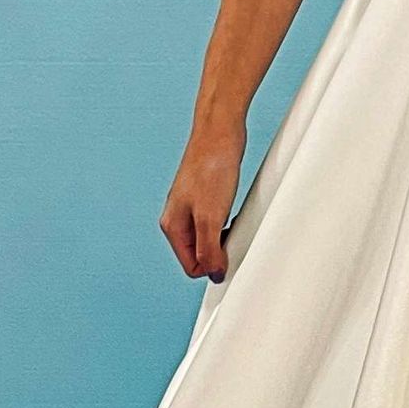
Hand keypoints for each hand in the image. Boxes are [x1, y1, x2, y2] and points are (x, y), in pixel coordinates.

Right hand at [159, 120, 246, 280]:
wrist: (219, 132)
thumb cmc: (212, 170)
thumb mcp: (210, 216)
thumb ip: (209, 249)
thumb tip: (213, 275)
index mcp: (172, 226)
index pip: (191, 266)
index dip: (213, 266)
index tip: (230, 254)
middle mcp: (178, 218)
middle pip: (200, 254)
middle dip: (219, 252)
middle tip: (235, 235)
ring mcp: (192, 207)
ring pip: (209, 238)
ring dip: (224, 237)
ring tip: (235, 220)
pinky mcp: (206, 196)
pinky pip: (217, 223)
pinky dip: (228, 223)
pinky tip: (236, 211)